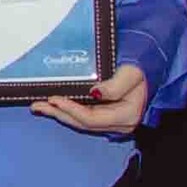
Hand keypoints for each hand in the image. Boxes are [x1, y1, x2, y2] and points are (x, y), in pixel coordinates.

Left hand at [31, 62, 152, 137]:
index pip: (92, 119)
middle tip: (37, 105)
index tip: (54, 99)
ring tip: (38, 106)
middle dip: (59, 114)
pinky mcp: (107, 115)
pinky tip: (54, 106)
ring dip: (60, 114)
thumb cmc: (142, 65)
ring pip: (81, 121)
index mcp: (127, 115)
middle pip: (83, 123)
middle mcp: (120, 123)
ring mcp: (113, 121)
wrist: (150, 63)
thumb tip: (95, 93)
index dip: (71, 110)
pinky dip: (68, 110)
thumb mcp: (132, 72)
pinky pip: (84, 115)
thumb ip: (116, 84)